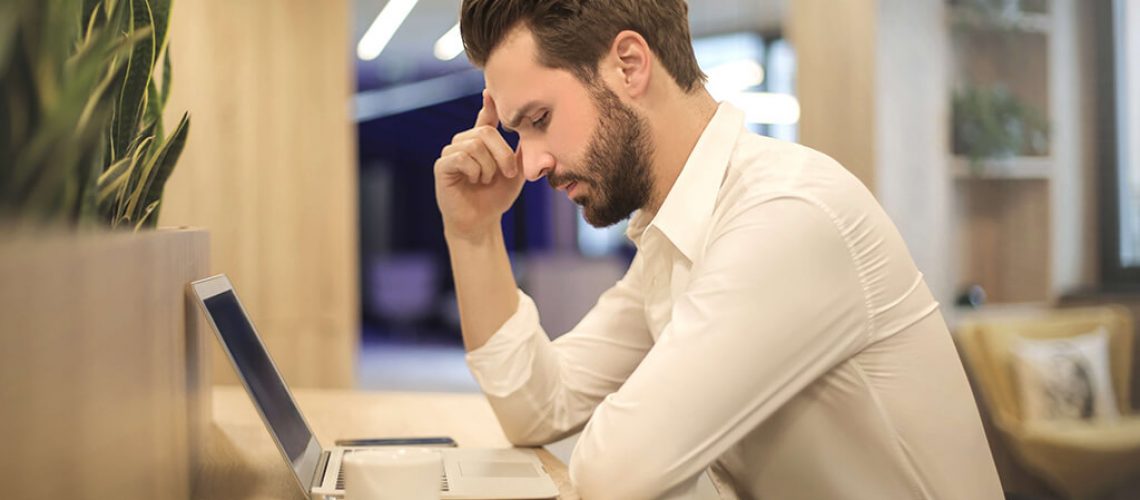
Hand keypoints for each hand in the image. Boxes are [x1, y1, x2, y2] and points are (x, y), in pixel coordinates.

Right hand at [434, 90, 524, 240]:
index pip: (485, 118)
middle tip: (509, 173)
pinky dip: (474, 170)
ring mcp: (451, 153)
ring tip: (487, 180)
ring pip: (474, 144)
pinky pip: (460, 157)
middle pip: (485, 132)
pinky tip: (474, 180)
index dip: (489, 104)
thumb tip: (532, 130)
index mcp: (481, 142)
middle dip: (502, 154)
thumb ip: (520, 152)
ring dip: (488, 166)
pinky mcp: (442, 166)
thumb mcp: (516, 173)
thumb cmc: (497, 197)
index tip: (490, 91)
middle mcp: (464, 143)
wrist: (481, 222)